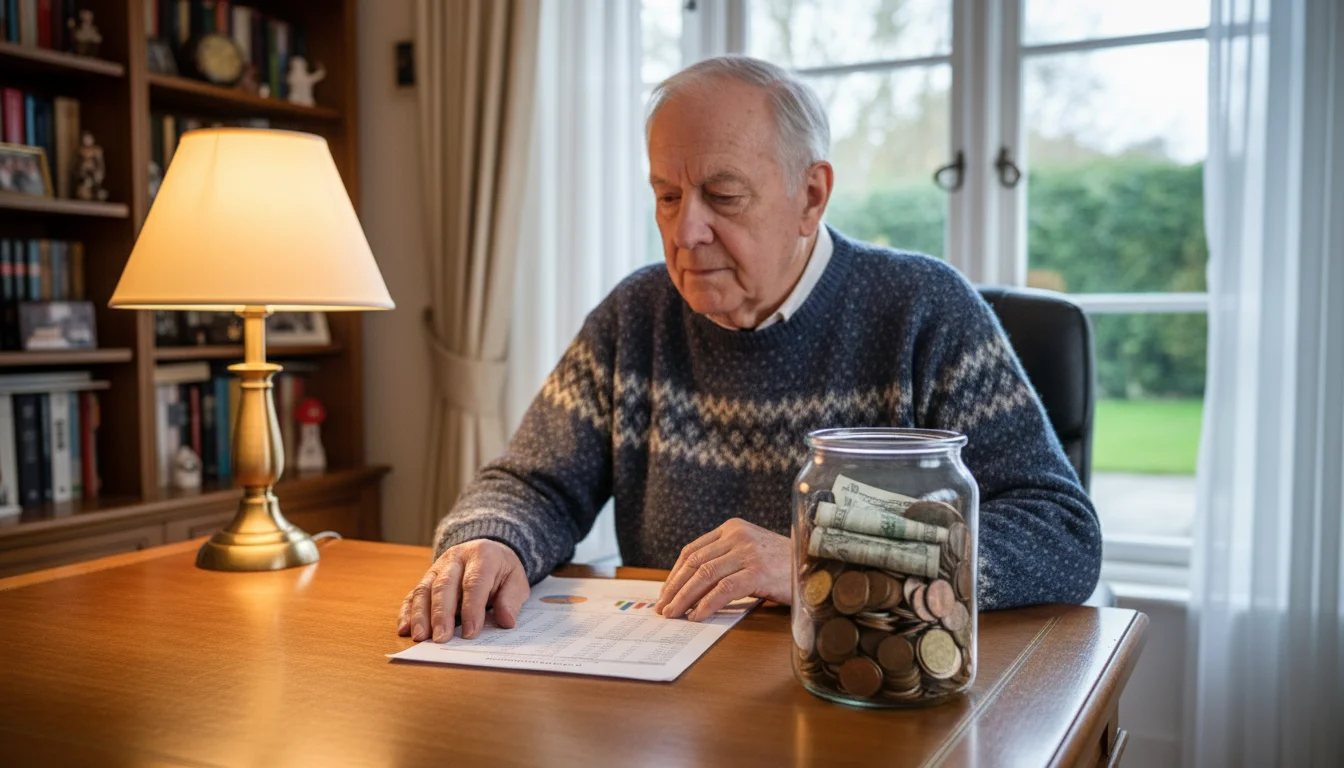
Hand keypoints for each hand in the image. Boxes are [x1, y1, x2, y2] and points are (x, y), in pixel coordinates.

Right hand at [397, 539, 529, 642]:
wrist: (488, 551)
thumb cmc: (502, 571)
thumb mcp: (516, 580)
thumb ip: (511, 600)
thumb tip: (506, 621)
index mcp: (482, 555)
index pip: (473, 583)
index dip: (471, 609)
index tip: (470, 633)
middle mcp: (456, 558)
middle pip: (444, 586)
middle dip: (441, 614)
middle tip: (441, 639)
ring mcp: (437, 567)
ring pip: (424, 589)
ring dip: (420, 615)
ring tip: (420, 637)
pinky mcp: (426, 578)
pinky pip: (412, 594)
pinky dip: (407, 612)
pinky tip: (405, 629)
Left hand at [652, 518, 790, 621]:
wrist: (817, 565)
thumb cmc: (783, 565)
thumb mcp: (751, 553)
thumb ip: (725, 560)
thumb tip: (692, 588)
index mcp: (732, 528)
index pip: (692, 550)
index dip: (675, 574)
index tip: (666, 593)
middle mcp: (737, 536)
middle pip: (694, 563)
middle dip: (675, 588)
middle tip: (664, 608)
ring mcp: (748, 552)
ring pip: (704, 575)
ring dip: (685, 598)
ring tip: (674, 614)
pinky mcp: (758, 572)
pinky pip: (723, 589)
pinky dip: (706, 604)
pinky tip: (697, 616)